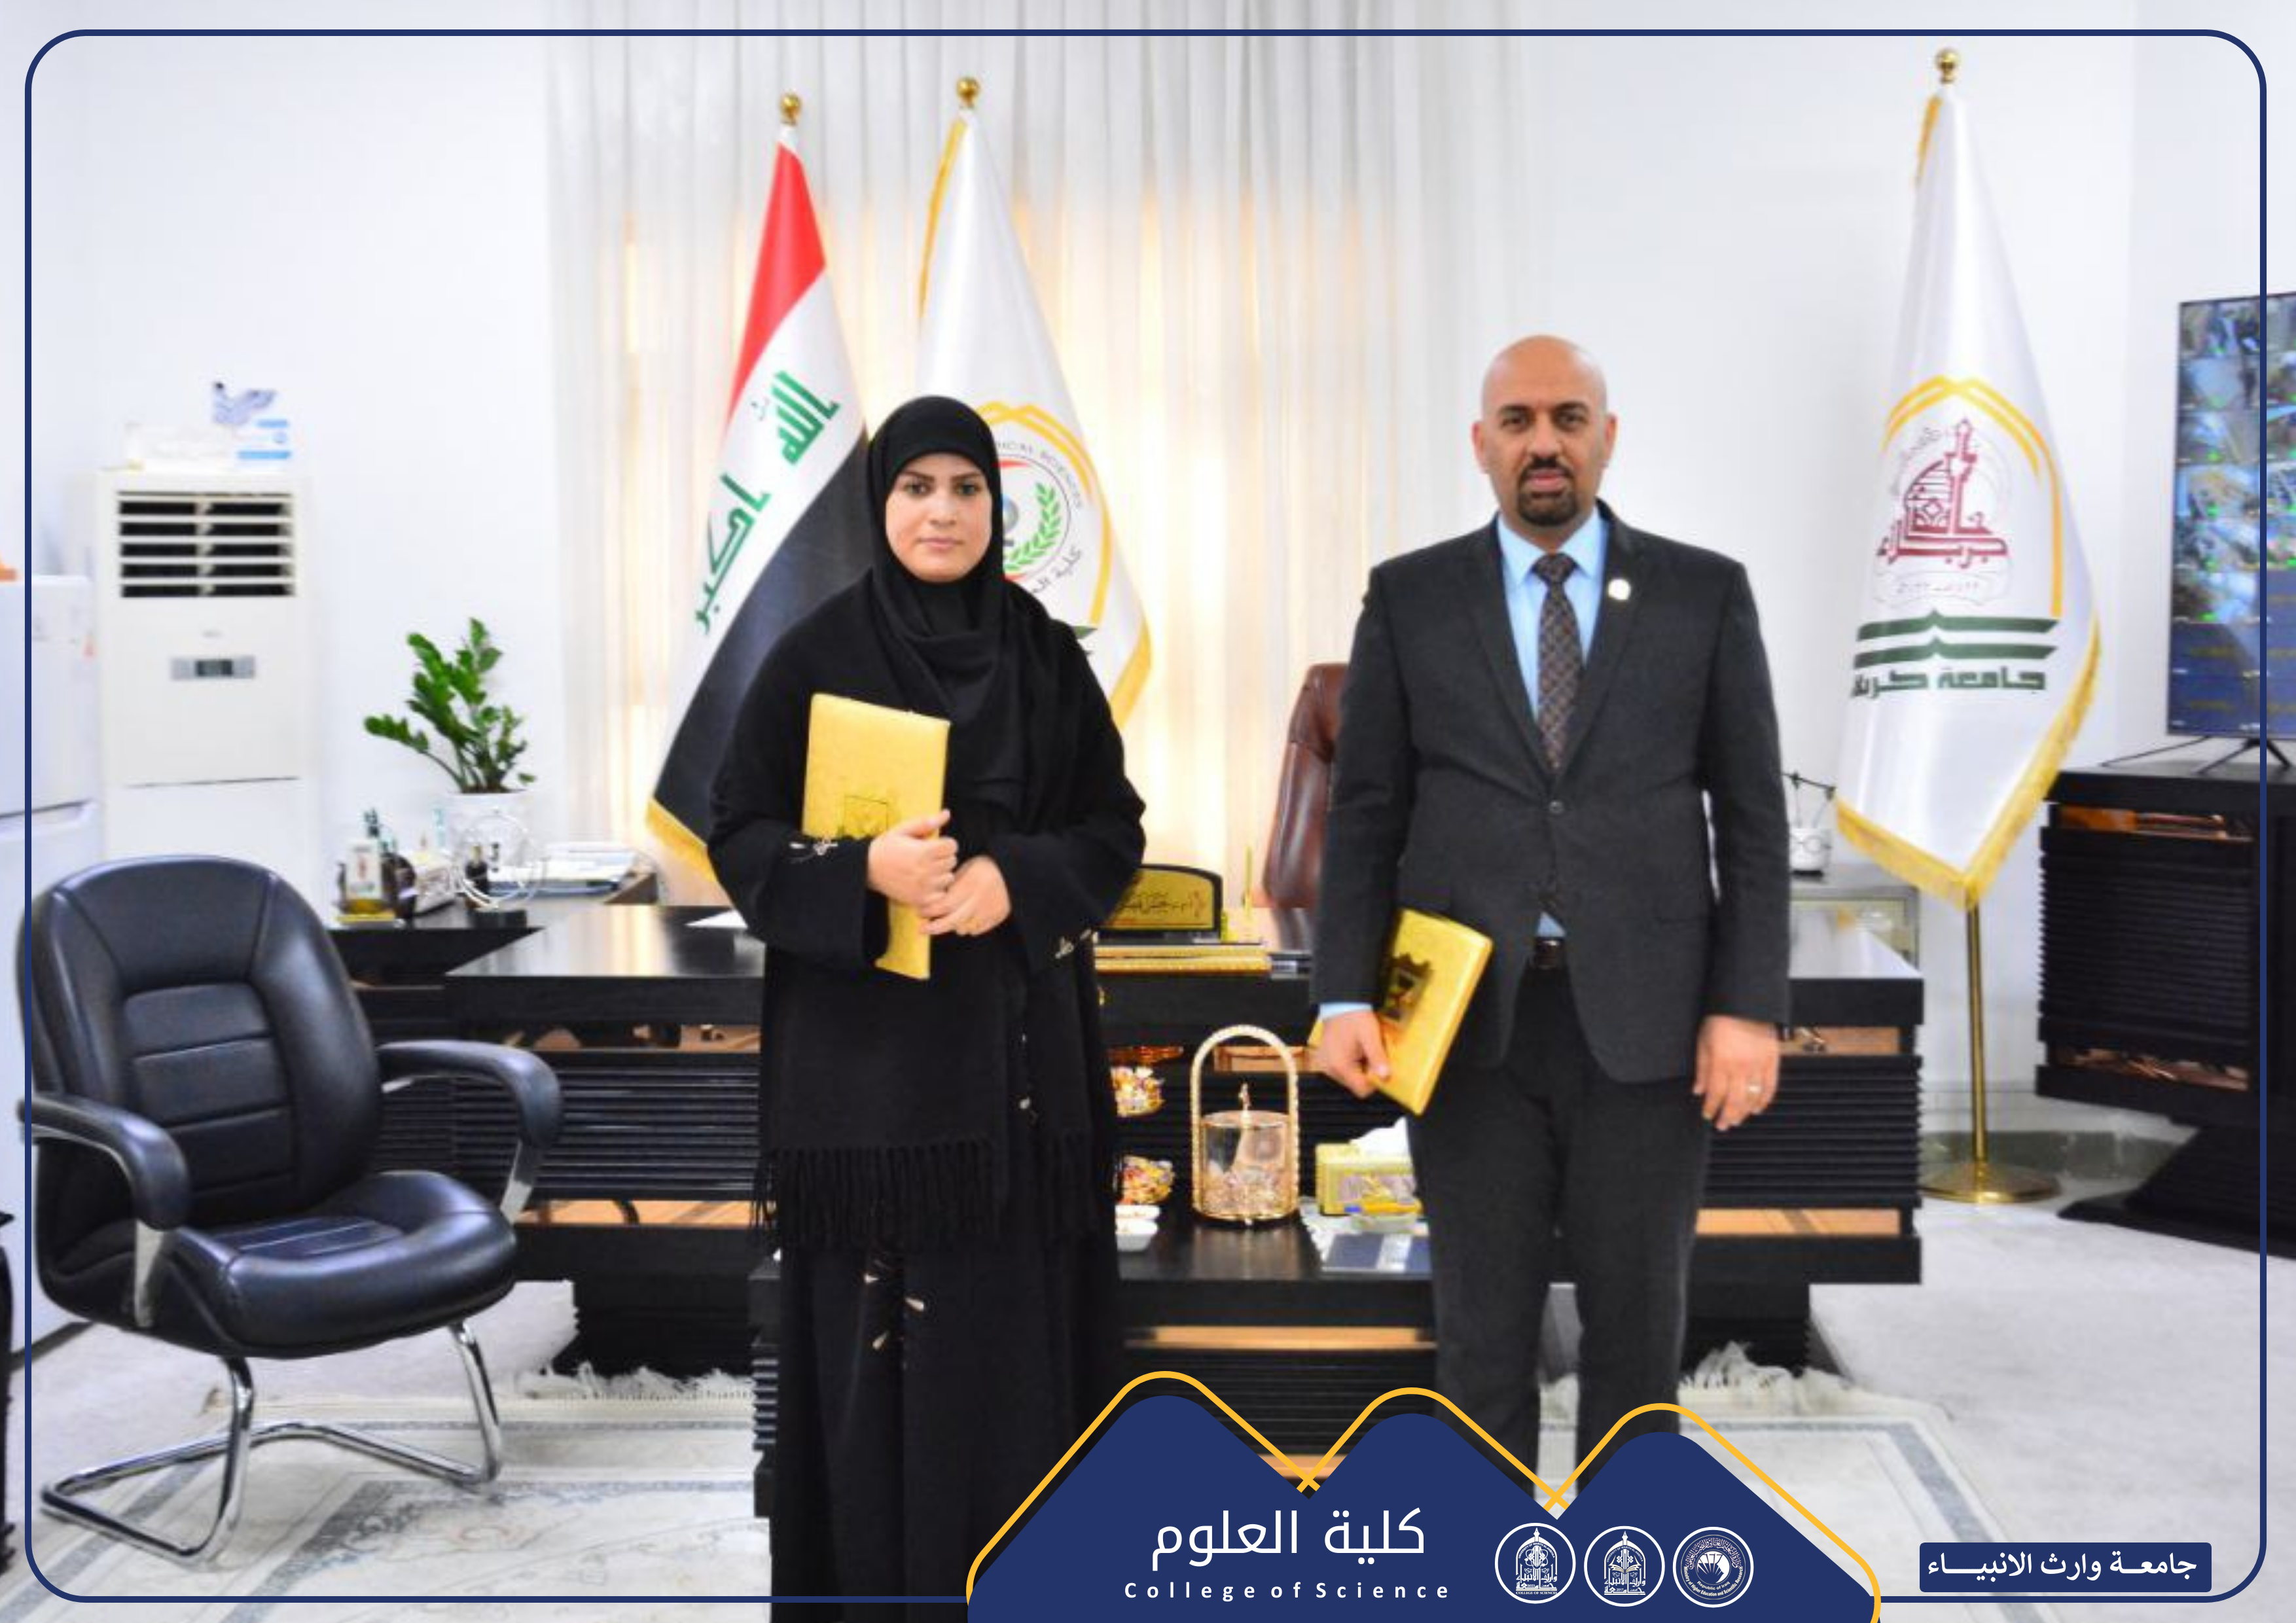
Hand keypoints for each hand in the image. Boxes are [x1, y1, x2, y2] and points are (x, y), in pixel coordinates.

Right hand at [866, 810, 956, 907]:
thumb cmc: (886, 847)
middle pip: (952, 861)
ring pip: (948, 878)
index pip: (952, 846)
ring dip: (941, 874)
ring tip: (926, 870)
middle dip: (943, 857)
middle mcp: (927, 870)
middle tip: (928, 857)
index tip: (934, 845)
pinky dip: (936, 890)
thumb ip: (927, 823)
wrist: (867, 868)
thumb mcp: (903, 830)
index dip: (944, 843)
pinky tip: (925, 883)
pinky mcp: (920, 899)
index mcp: (925, 851)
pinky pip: (941, 894)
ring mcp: (924, 887)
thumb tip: (947, 813)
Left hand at [919, 854, 1011, 936]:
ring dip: (953, 926)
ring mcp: (989, 910)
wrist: (1013, 871)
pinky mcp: (998, 917)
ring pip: (964, 928)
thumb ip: (950, 886)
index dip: (929, 910)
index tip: (919, 912)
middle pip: (952, 921)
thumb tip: (930, 902)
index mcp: (970, 885)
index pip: (944, 904)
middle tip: (921, 930)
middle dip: (934, 928)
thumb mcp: (965, 870)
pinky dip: (968, 927)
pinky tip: (965, 918)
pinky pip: (977, 929)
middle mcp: (979, 900)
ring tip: (949, 918)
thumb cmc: (983, 868)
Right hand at [1316, 1009, 1391, 1099]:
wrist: (1341, 1002)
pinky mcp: (1325, 1059)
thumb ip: (1377, 1057)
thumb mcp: (1371, 1036)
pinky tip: (1354, 1049)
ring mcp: (1326, 1064)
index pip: (1362, 1090)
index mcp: (1341, 1066)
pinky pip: (1342, 1069)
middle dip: (1367, 1073)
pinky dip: (1351, 1063)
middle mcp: (1330, 1069)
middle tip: (1371, 1054)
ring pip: (1349, 1077)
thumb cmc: (1355, 1017)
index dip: (1374, 1082)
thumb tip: (1386, 1076)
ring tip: (1362, 1049)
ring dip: (1359, 1067)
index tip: (1380, 1068)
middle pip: (1356, 1084)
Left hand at [1693, 1014, 1779, 1131]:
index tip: (1707, 1115)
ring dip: (1744, 1112)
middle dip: (1727, 1116)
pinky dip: (1764, 1100)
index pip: (1716, 1094)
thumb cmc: (1720, 1018)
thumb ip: (1702, 1068)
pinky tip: (1757, 1108)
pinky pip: (1770, 1087)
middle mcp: (1741, 1067)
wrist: (1746, 1002)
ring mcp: (1758, 1065)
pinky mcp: (1772, 1061)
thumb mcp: (1703, 1041)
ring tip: (1737, 1120)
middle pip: (1735, 1101)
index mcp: (1721, 1062)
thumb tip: (1698, 1090)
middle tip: (1723, 1125)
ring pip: (1752, 1097)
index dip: (1711, 1108)